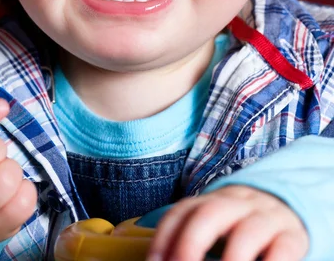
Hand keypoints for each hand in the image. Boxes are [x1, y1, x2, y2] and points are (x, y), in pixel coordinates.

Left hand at [147, 185, 308, 260]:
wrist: (289, 209)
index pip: (182, 211)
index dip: (165, 237)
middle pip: (211, 212)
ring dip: (232, 260)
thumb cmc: (241, 226)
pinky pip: (282, 248)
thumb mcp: (216, 225)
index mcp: (213, 201)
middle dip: (191, 243)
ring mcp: (266, 217)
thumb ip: (193, 238)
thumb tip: (162, 260)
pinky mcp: (292, 236)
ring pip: (248, 231)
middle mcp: (238, 203)